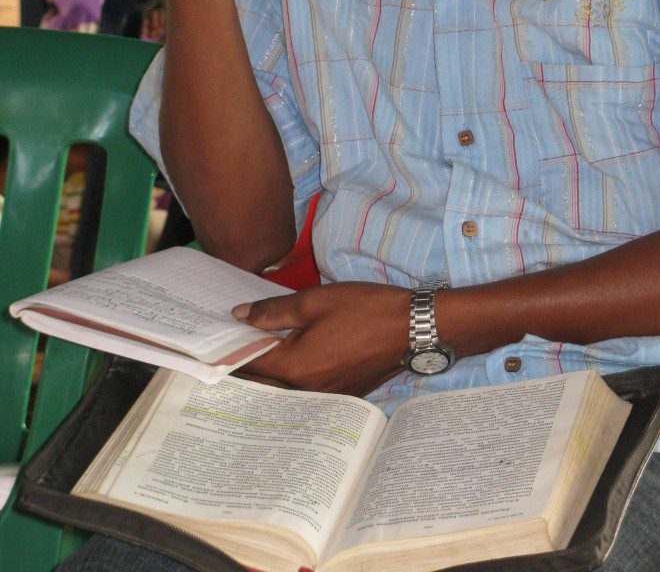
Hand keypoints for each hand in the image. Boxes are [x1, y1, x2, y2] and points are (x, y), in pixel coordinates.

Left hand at [231, 282, 410, 396]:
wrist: (412, 327)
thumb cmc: (364, 308)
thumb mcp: (314, 300)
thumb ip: (273, 310)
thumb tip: (239, 316)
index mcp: (295, 367)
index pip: (249, 364)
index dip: (227, 353)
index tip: (210, 347)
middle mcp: (307, 391)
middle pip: (261, 386)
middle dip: (240, 371)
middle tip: (222, 356)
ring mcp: (325, 397)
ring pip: (280, 395)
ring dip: (262, 381)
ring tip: (248, 361)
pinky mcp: (340, 395)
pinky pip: (302, 395)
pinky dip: (286, 385)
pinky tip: (283, 367)